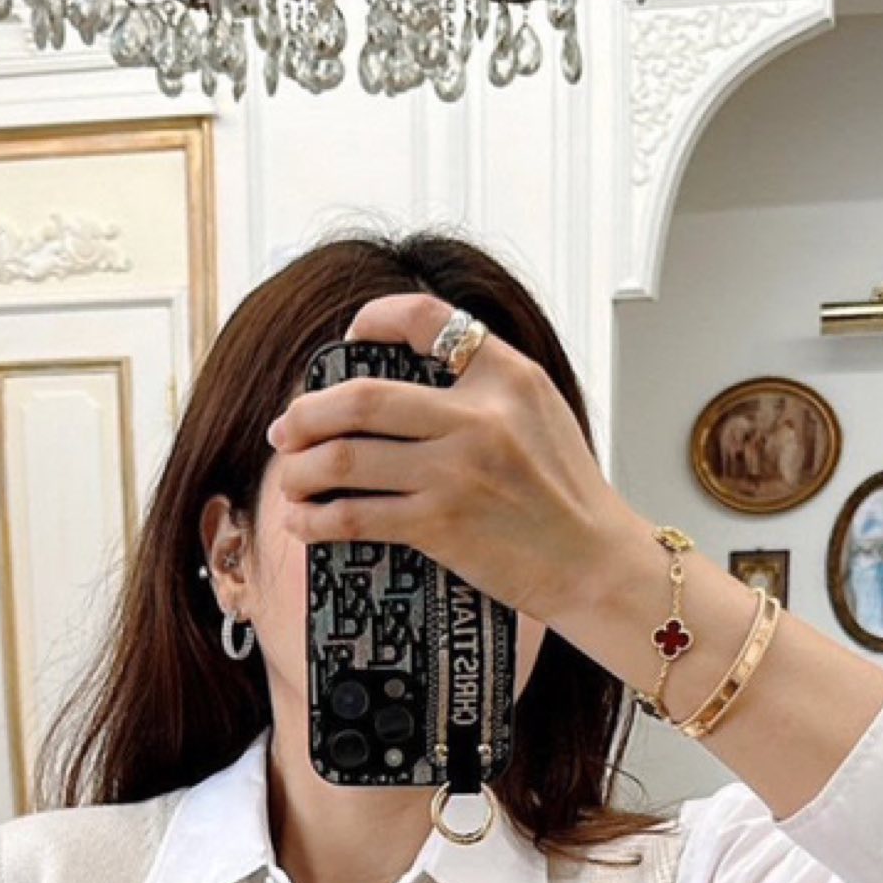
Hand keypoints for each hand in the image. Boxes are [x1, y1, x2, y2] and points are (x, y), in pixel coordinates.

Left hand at [265, 289, 628, 626]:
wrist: (595, 563)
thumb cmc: (568, 497)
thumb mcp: (542, 414)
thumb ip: (488, 387)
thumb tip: (415, 379)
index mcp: (507, 375)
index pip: (426, 319)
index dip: (373, 320)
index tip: (347, 340)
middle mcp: (478, 416)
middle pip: (361, 397)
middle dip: (307, 412)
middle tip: (287, 427)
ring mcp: (456, 471)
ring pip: (346, 457)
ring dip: (302, 469)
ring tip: (291, 478)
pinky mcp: (440, 524)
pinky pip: (355, 515)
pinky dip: (317, 519)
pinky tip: (303, 522)